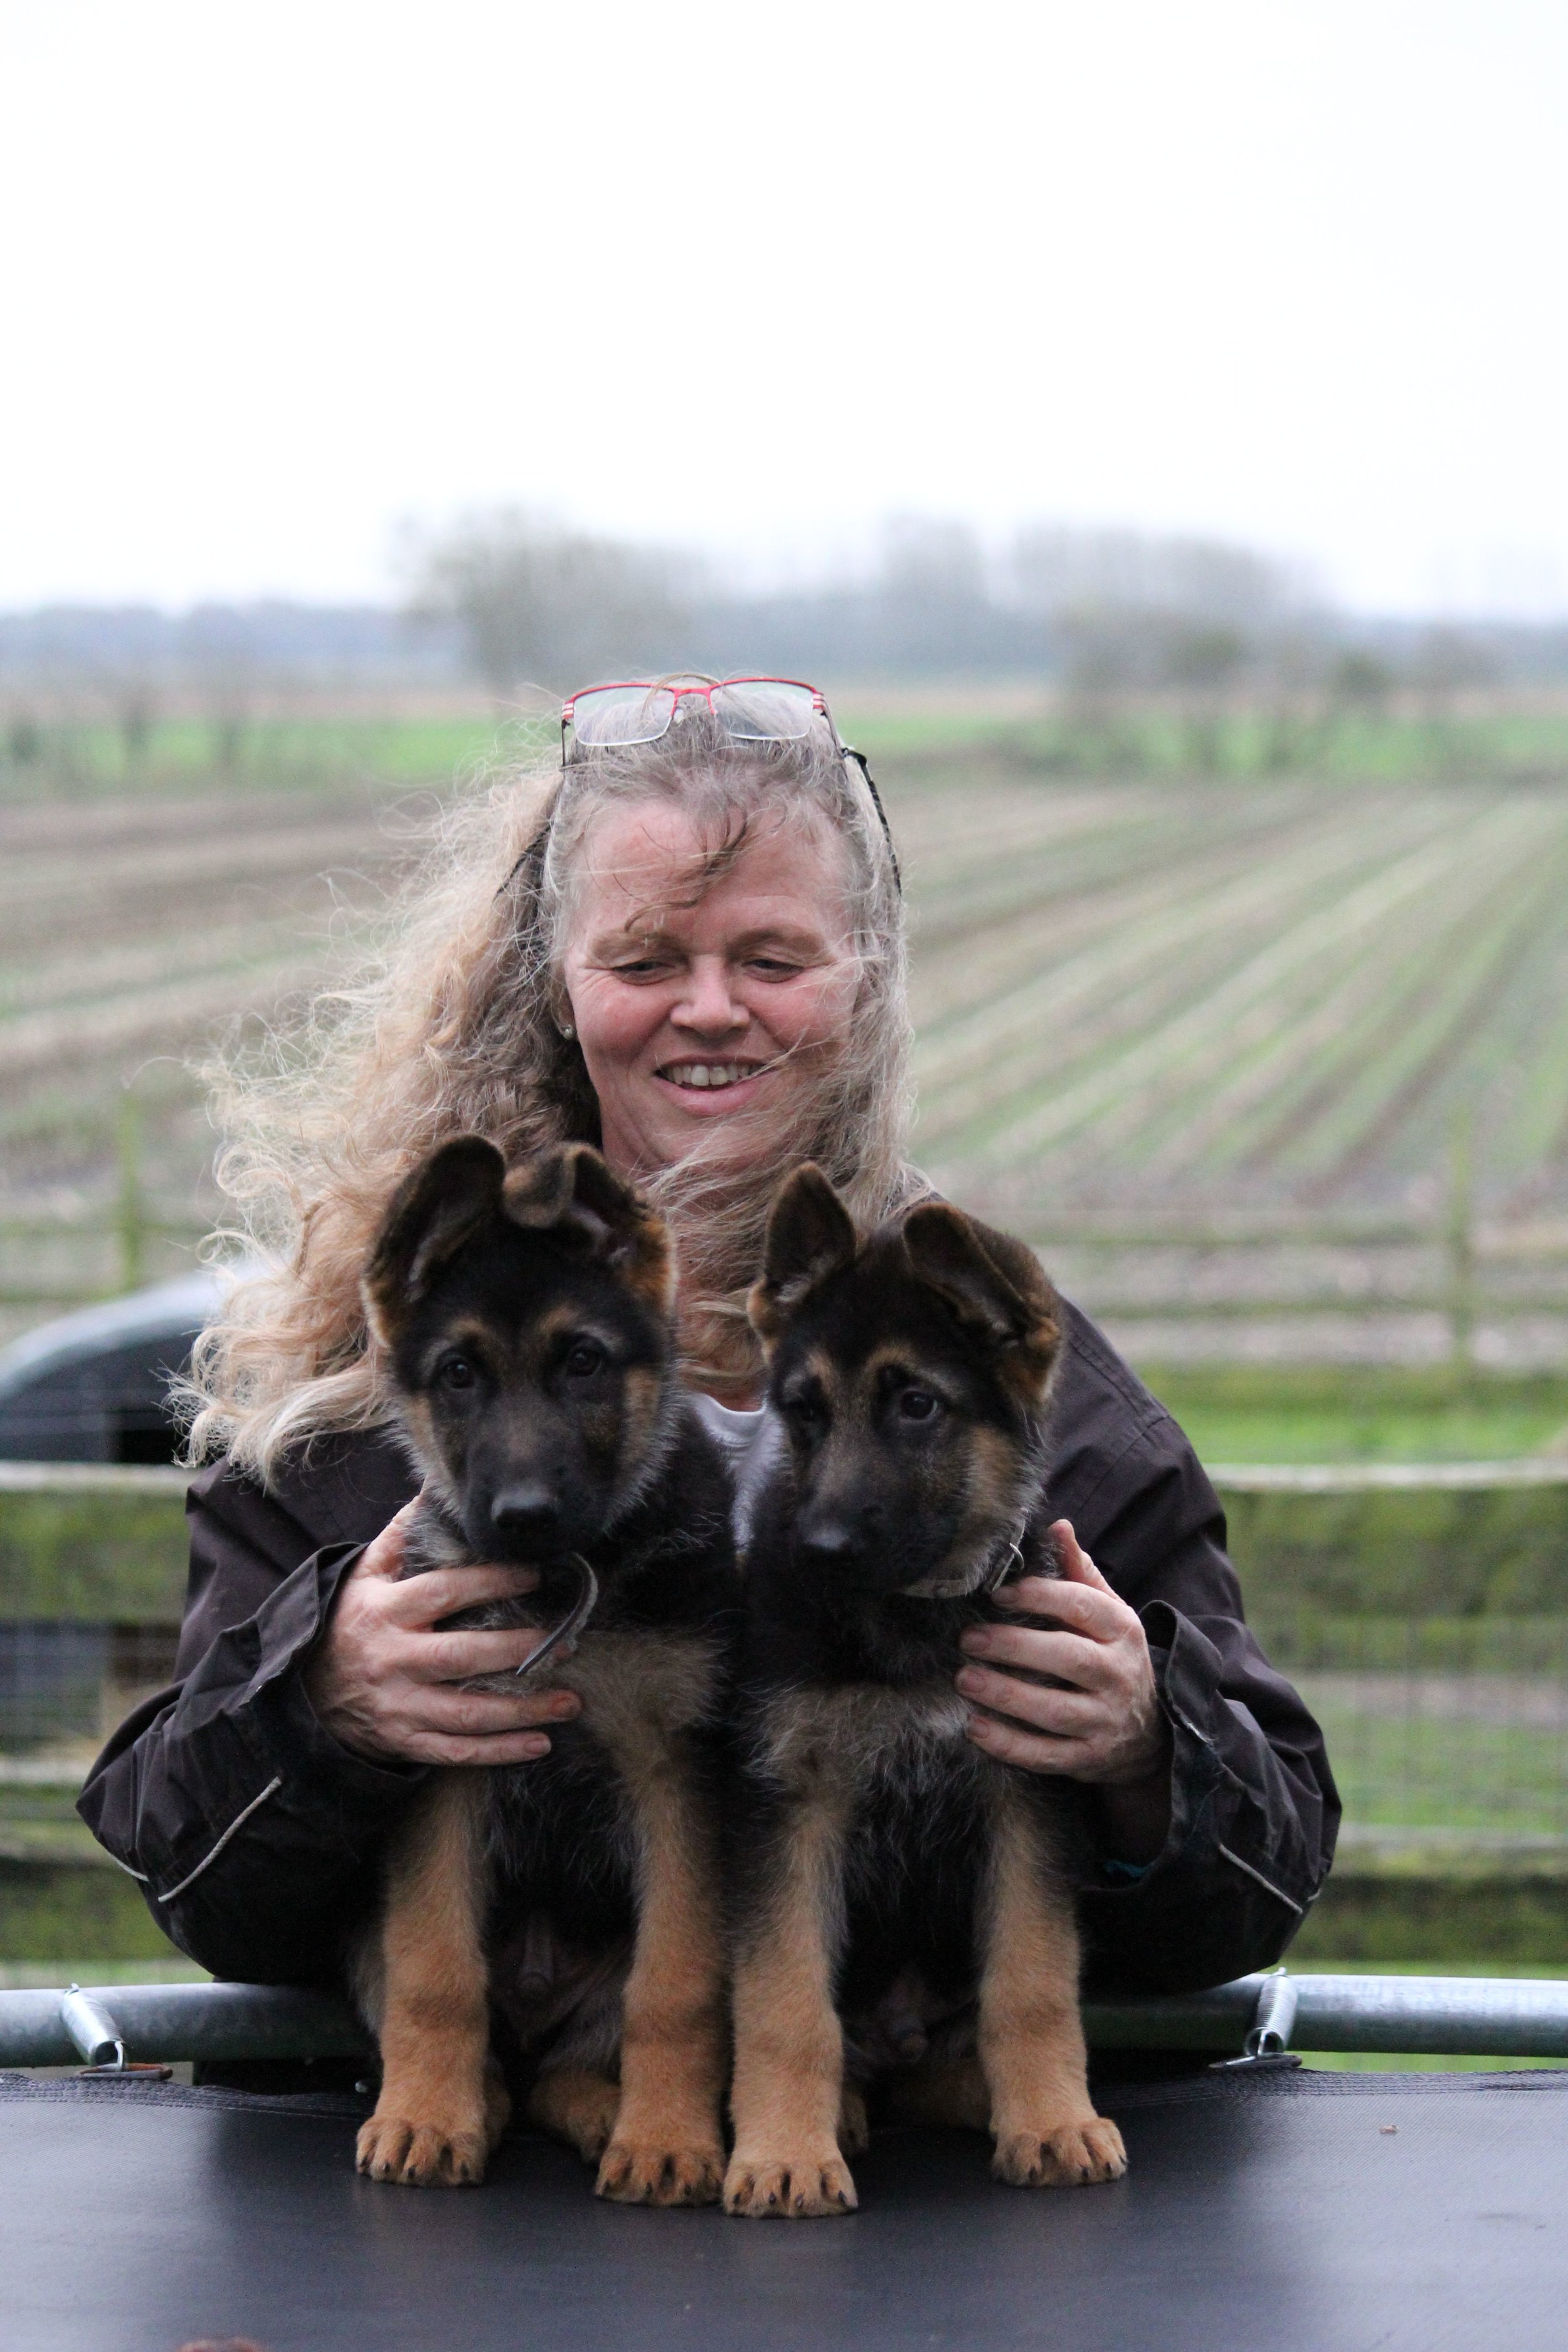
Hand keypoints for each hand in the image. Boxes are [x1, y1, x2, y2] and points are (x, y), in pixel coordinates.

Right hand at [304, 1499, 581, 1766]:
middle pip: (462, 1657)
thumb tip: (433, 1487)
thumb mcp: (362, 1576)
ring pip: (466, 1713)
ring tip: (570, 1702)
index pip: (445, 1593)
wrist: (301, 1692)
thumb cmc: (347, 1623)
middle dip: (518, 1651)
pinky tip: (540, 1745)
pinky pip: (457, 1751)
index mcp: (386, 1612)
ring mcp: (399, 1706)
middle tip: (567, 1644)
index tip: (537, 1575)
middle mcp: (393, 1660)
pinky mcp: (404, 1741)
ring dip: (522, 1711)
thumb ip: (399, 1536)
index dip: (492, 1583)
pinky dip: (500, 1752)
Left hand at [956, 1520, 1170, 1856]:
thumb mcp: (1110, 1614)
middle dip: (1014, 1647)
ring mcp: (1105, 1720)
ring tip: (964, 1679)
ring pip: (1055, 1711)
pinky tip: (975, 1727)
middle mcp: (1118, 1675)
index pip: (1083, 1606)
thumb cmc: (1113, 1658)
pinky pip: (1047, 1755)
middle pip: (1067, 1658)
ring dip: (1006, 1696)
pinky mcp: (1089, 1758)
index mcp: (1122, 1631)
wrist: (1151, 1733)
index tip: (997, 1594)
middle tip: (968, 1639)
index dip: (1039, 1596)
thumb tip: (1058, 1526)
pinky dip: (1009, 1745)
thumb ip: (1081, 1574)